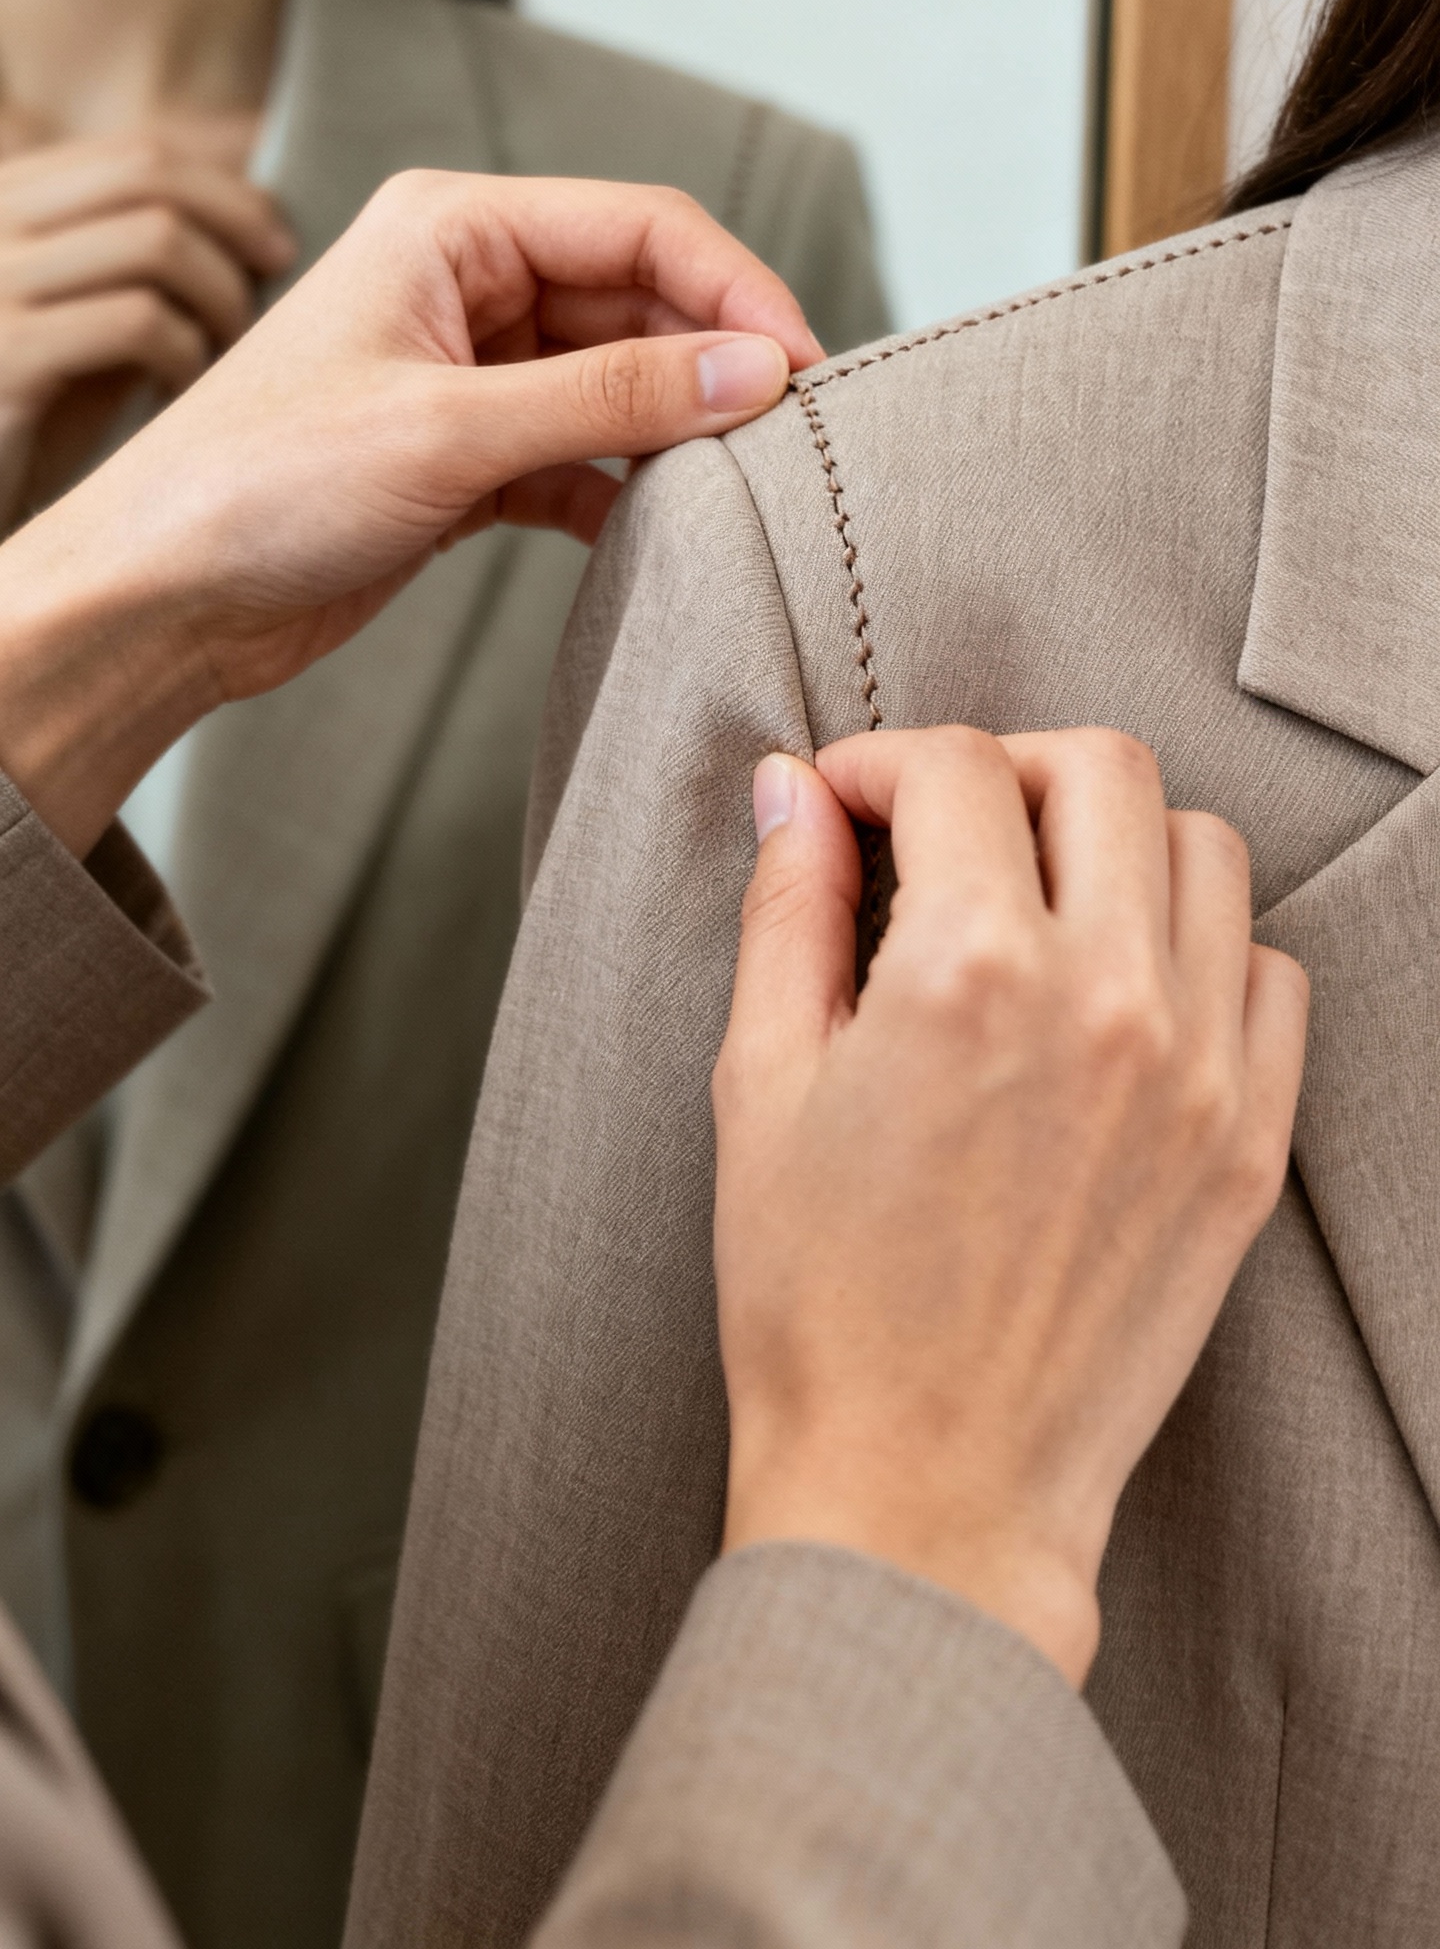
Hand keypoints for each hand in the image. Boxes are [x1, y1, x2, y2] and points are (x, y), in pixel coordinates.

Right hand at [0, 119, 292, 523]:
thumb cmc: (29, 419)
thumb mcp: (78, 319)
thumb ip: (134, 264)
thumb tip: (254, 222)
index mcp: (9, 203)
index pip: (141, 155)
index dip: (227, 193)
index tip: (277, 246)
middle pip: (153, 180)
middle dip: (238, 227)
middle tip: (281, 284)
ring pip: (156, 242)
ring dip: (222, 297)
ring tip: (233, 354)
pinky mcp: (5, 359)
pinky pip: (138, 324)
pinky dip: (189, 357)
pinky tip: (187, 400)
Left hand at [0, 171, 820, 858]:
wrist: (159, 600)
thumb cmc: (261, 486)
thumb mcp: (450, 431)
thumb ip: (610, 396)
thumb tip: (754, 371)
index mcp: (452, 227)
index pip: (640, 228)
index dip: (735, 290)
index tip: (804, 370)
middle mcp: (465, 283)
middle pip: (640, 299)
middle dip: (716, 359)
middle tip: (792, 439)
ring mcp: (469, 371)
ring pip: (617, 377)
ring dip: (677, 425)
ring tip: (743, 483)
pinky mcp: (467, 457)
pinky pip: (582, 451)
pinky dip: (626, 485)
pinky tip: (662, 528)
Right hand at [714, 726, 1308, 1686]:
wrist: (924, 1492)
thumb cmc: (819, 1306)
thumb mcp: (759, 1086)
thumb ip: (786, 911)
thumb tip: (792, 793)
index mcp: (969, 973)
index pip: (952, 769)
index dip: (878, 762)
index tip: (847, 805)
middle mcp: (1107, 1000)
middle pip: (1099, 770)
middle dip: (1004, 767)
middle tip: (942, 826)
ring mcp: (1199, 1073)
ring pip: (1203, 850)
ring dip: (1113, 839)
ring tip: (1036, 897)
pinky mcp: (1249, 1145)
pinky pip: (1270, 972)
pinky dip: (1201, 944)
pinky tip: (1121, 986)